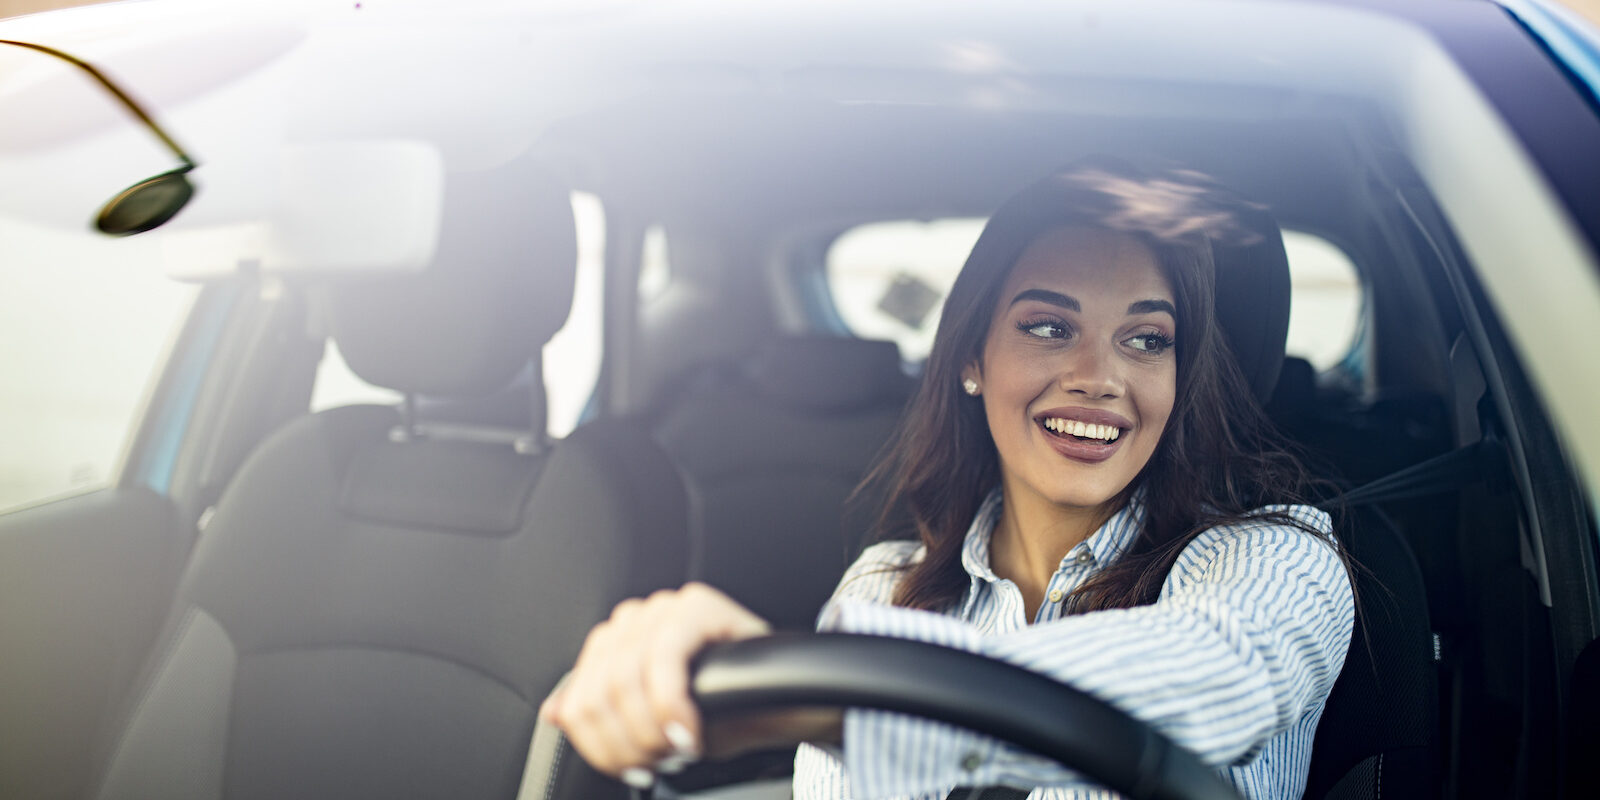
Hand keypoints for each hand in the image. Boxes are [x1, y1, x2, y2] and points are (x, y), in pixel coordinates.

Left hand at [539, 582, 775, 785]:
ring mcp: (664, 608)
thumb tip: (555, 712)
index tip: (631, 770)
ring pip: (624, 680)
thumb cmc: (720, 710)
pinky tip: (690, 733)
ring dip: (650, 731)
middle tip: (659, 764)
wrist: (781, 703)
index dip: (600, 745)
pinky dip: (672, 707)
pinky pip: (665, 660)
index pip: (578, 697)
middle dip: (627, 743)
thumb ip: (602, 712)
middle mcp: (634, 619)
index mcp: (615, 643)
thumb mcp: (650, 721)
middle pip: (597, 693)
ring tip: (678, 750)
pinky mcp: (696, 606)